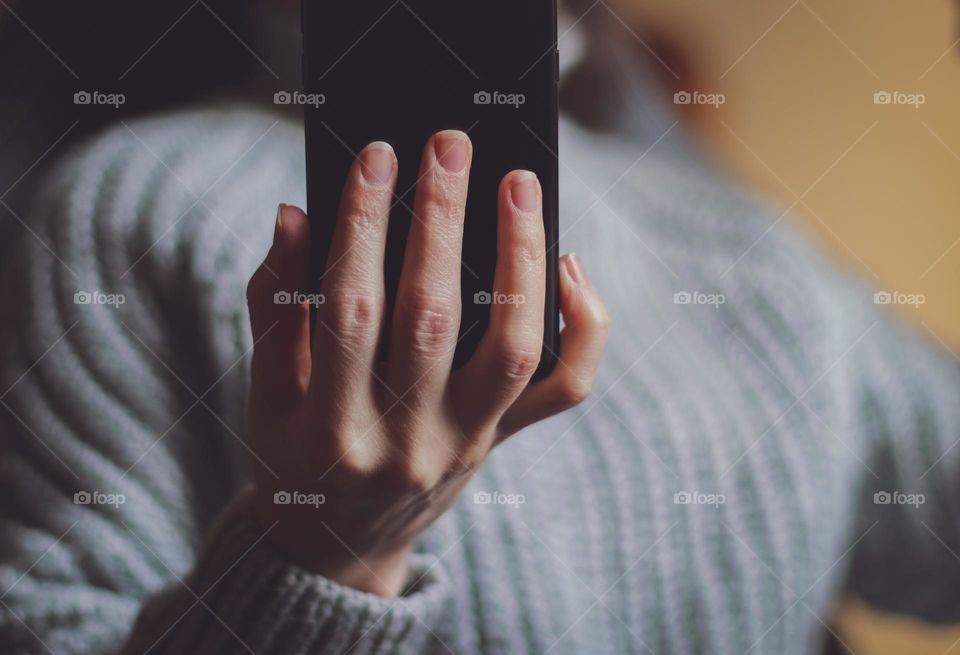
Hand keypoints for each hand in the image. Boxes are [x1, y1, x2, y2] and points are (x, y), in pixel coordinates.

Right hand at [246, 130, 608, 595]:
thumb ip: (275, 307)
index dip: (363, 228)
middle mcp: (406, 441)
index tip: (377, 159)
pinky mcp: (501, 441)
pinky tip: (569, 264)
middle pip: (435, 317)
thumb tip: (295, 217)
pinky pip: (563, 388)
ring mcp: (465, 443)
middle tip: (449, 148)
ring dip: (520, 257)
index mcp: (331, 427)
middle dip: (442, 222)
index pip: (351, 308)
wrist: (340, 546)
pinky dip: (581, 325)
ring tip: (517, 186)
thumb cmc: (294, 454)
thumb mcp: (265, 393)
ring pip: (512, 346)